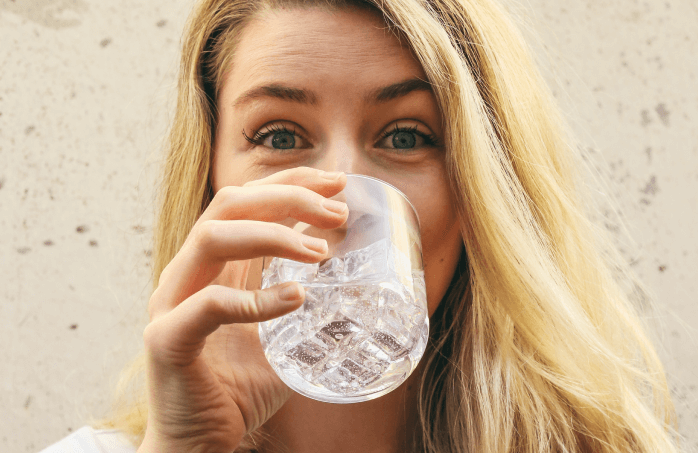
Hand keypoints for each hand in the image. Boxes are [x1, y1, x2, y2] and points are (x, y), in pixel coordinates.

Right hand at [137, 167, 347, 452]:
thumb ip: (299, 299)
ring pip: (212, 238)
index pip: (246, 202)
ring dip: (272, 235)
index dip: (289, 182)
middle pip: (229, 205)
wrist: (200, 441)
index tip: (336, 183)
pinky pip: (208, 305)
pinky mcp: (167, 339)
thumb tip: (351, 279)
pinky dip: (255, 299)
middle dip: (287, 198)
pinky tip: (294, 299)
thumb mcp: (279, 332)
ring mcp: (171, 302)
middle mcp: (188, 272)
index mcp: (211, 265)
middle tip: (337, 212)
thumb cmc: (239, 385)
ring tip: (321, 252)